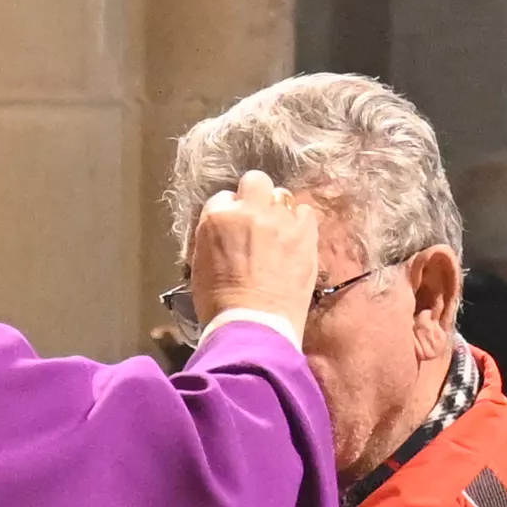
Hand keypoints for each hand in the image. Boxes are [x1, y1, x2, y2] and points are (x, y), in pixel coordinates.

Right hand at [186, 171, 323, 337]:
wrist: (252, 325)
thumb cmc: (219, 304)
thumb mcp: (200, 264)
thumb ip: (213, 237)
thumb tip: (225, 231)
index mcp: (217, 218)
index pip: (223, 198)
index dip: (230, 212)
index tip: (234, 227)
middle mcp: (249, 211)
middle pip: (255, 181)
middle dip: (255, 195)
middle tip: (256, 218)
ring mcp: (280, 221)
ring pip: (282, 195)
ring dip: (278, 210)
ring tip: (278, 232)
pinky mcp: (304, 235)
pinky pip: (306, 212)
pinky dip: (300, 222)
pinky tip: (296, 238)